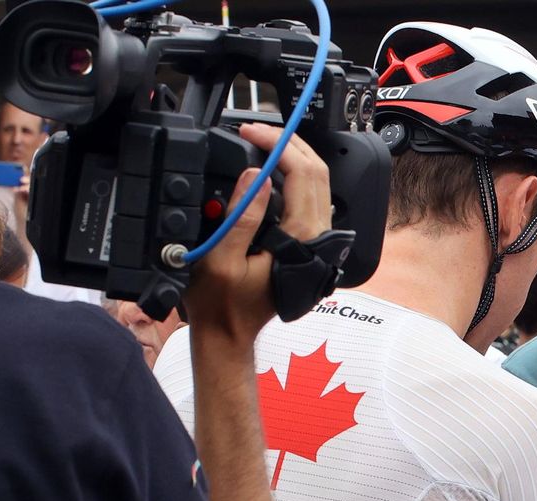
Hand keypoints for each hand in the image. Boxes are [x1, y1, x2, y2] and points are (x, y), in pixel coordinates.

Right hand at [184, 122, 331, 342]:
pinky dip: (290, 176)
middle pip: (317, 173)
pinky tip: (265, 170)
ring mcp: (314, 239)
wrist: (230, 332)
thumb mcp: (219, 259)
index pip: (303, 175)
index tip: (250, 133)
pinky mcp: (306, 242)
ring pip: (316, 184)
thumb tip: (253, 176)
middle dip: (288, 144)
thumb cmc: (221, 304)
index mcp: (301, 239)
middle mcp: (316, 237)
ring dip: (291, 158)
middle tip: (254, 132)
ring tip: (258, 143)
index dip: (278, 145)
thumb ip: (240, 217)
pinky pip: (307, 199)